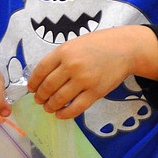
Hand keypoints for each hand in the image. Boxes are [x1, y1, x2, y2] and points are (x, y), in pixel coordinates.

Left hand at [27, 26, 157, 118]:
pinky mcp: (96, 92)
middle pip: (48, 87)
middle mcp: (72, 65)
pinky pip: (75, 108)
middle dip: (40, 97)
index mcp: (64, 51)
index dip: (33, 83)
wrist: (126, 48)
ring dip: (50, 106)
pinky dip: (64, 114)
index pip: (40, 71)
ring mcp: (84, 80)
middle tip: (40, 100)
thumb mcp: (76, 44)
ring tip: (49, 107)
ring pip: (59, 99)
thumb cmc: (100, 44)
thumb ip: (60, 57)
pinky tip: (61, 114)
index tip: (32, 89)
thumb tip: (43, 77)